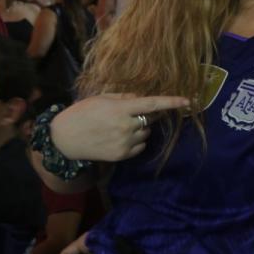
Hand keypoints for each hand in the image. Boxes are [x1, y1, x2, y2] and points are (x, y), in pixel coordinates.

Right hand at [51, 93, 189, 161]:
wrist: (65, 138)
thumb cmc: (82, 113)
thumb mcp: (101, 98)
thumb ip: (124, 98)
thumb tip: (142, 99)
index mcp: (121, 109)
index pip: (152, 104)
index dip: (171, 102)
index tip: (188, 101)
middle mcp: (126, 126)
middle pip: (151, 120)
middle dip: (146, 115)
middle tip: (131, 113)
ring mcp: (125, 143)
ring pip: (146, 133)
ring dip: (140, 128)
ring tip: (120, 126)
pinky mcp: (122, 155)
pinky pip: (140, 146)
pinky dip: (136, 141)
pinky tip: (119, 137)